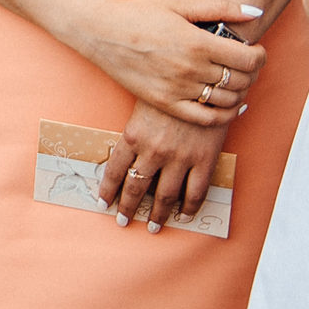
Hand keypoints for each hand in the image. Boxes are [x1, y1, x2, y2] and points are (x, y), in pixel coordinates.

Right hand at [70, 0, 263, 127]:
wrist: (101, 32)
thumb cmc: (140, 15)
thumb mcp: (179, 4)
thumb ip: (220, 6)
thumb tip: (256, 12)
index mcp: (197, 42)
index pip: (248, 59)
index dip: (260, 56)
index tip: (257, 52)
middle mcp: (190, 69)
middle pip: (241, 80)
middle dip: (252, 73)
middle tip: (247, 65)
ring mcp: (178, 89)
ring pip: (227, 100)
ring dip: (240, 92)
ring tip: (236, 81)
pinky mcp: (165, 103)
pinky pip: (206, 119)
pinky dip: (224, 116)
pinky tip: (229, 106)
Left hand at [95, 101, 231, 232]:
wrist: (204, 80)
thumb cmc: (168, 89)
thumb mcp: (141, 106)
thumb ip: (134, 132)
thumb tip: (124, 155)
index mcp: (133, 136)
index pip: (115, 171)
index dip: (108, 190)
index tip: (103, 203)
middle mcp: (154, 150)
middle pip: (137, 188)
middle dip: (128, 208)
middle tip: (123, 221)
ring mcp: (180, 157)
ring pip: (165, 196)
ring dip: (158, 215)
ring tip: (153, 227)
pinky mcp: (204, 159)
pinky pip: (196, 192)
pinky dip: (189, 208)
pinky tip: (184, 216)